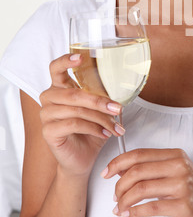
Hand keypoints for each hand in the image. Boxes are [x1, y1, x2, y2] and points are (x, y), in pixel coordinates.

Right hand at [39, 54, 125, 177]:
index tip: (82, 58)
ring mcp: (46, 114)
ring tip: (115, 127)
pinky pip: (74, 124)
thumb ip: (102, 95)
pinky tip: (104, 134)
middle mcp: (50, 97)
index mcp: (60, 87)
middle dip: (100, 101)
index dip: (66, 61)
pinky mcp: (48, 131)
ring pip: (77, 110)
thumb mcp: (99, 109)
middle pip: (74, 93)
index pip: (56, 68)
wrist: (82, 158)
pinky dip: (93, 128)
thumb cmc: (91, 130)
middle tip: (118, 109)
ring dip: (100, 118)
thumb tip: (122, 85)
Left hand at [101, 148, 192, 216]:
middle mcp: (179, 166)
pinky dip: (135, 212)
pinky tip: (130, 215)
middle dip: (119, 185)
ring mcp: (183, 185)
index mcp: (175, 155)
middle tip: (114, 195)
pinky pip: (151, 207)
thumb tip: (122, 170)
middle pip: (137, 170)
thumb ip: (152, 169)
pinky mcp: (184, 205)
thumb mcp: (176, 175)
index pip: (139, 154)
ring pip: (141, 189)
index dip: (118, 162)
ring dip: (124, 201)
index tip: (107, 171)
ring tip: (120, 207)